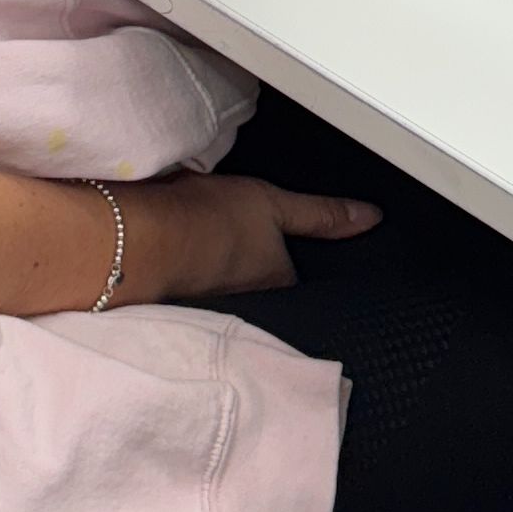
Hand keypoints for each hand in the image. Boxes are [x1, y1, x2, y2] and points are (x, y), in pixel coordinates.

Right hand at [123, 174, 379, 302]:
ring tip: (224, 250)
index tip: (300, 252)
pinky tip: (191, 258)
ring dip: (230, 276)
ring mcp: (214, 305)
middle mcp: (251, 307)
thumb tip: (372, 218)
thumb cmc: (208, 220)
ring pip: (233, 290)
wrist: (139, 235)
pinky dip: (200, 276)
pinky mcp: (178, 298)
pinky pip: (200, 289)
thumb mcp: (273, 204)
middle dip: (264, 275)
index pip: (301, 283)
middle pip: (267, 291)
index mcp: (279, 287)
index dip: (299, 264)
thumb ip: (322, 214)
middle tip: (258, 249)